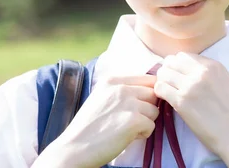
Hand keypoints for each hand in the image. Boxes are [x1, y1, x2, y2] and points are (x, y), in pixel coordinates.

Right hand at [33, 74, 158, 167]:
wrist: (74, 148)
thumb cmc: (88, 127)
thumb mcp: (101, 97)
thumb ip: (122, 90)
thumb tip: (149, 90)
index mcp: (112, 80)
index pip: (147, 79)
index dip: (147, 95)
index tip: (138, 107)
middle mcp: (121, 87)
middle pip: (153, 93)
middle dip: (147, 108)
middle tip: (131, 121)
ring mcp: (128, 103)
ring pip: (154, 110)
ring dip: (145, 122)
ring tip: (126, 129)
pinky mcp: (133, 120)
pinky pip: (151, 126)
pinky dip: (142, 134)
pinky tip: (126, 137)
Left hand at [154, 53, 228, 166]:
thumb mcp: (224, 82)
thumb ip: (207, 72)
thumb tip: (184, 69)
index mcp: (213, 65)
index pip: (183, 56)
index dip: (177, 65)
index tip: (176, 75)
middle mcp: (202, 72)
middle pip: (171, 62)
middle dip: (167, 71)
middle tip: (169, 84)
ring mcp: (191, 86)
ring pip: (163, 74)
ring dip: (162, 82)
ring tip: (168, 92)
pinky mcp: (182, 102)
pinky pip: (160, 88)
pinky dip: (160, 93)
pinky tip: (166, 100)